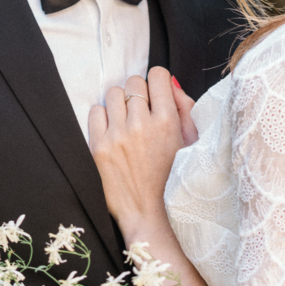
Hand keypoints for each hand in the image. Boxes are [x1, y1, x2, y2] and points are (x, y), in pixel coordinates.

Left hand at [89, 68, 192, 236]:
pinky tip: (112, 131)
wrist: (144, 210)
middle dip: (139, 94)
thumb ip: (183, 107)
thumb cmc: (169, 175)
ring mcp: (118, 135)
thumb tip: (168, 82)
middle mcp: (142, 125)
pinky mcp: (98, 146)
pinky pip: (96, 110)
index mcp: (168, 123)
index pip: (158, 75)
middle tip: (141, 112)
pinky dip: (103, 117)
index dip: (157, 82)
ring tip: (125, 122)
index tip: (155, 94)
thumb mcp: (188, 142)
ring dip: (120, 104)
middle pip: (135, 82)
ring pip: (114, 93)